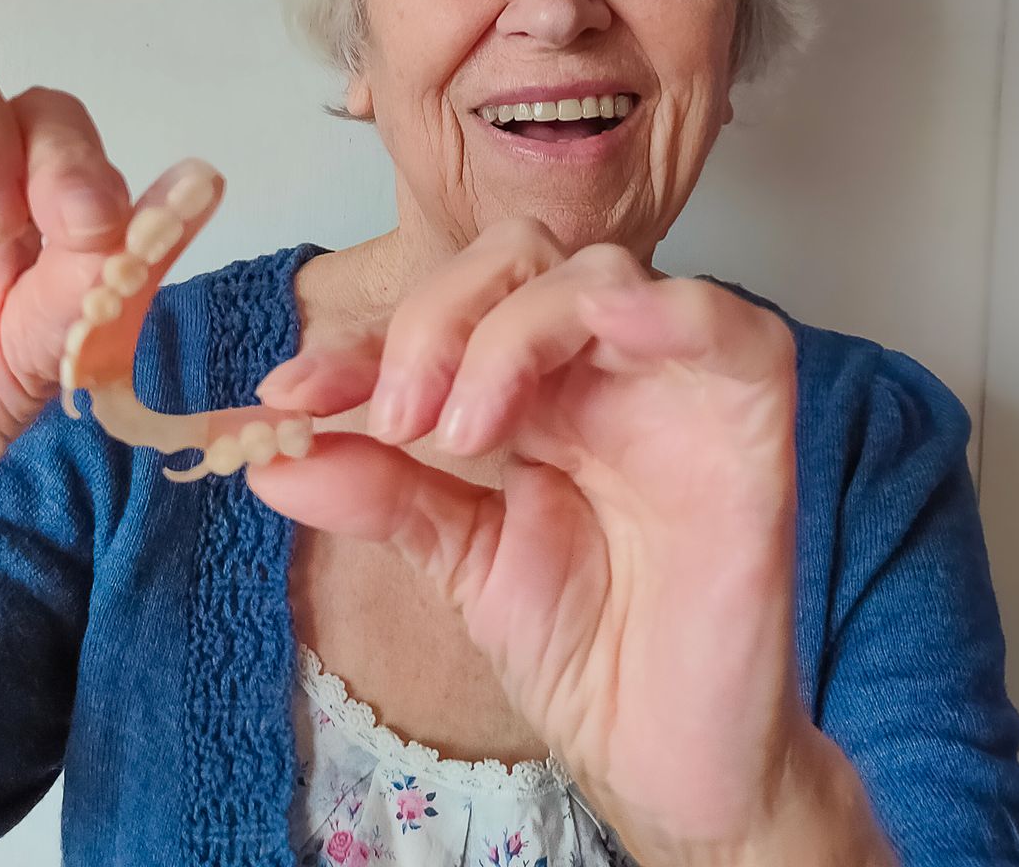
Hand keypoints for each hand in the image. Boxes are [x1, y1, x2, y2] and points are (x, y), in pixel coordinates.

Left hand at [249, 220, 885, 863]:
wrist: (666, 756)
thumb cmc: (586, 654)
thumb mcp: (458, 562)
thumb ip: (379, 494)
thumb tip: (269, 456)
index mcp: (533, 392)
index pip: (442, 324)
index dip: (359, 348)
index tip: (283, 399)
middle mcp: (601, 370)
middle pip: (514, 261)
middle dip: (434, 321)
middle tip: (400, 418)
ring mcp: (674, 384)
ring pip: (595, 274)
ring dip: (510, 330)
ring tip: (466, 430)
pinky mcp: (749, 412)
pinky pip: (722, 320)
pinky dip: (659, 309)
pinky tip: (602, 330)